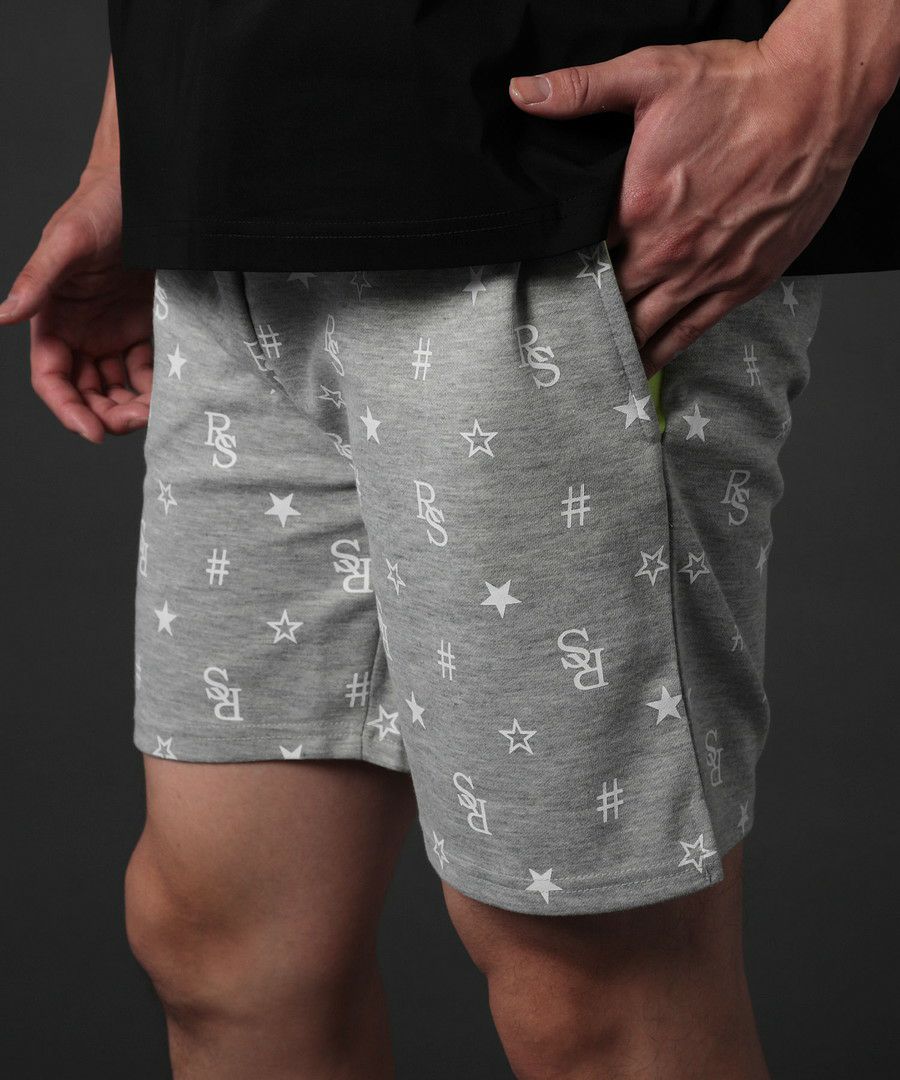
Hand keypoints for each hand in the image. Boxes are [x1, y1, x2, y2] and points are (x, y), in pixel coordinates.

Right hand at [0, 163, 153, 441]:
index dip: (68, 409)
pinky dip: (158, 388)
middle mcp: (83, 334)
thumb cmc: (102, 206)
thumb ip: (37, 280)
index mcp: (54, 320)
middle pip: (88, 393)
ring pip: (120, 390)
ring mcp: (116, 335)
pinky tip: (173, 393)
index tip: (92, 431)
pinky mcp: (147, 331)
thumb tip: (1, 315)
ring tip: (158, 410)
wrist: (151, 191)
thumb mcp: (69, 241)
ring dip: (134, 408)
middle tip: (136, 421)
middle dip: (107, 415)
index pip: (52, 378)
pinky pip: (150, 372)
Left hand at [509, 37, 873, 372]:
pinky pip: (689, 332)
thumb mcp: (652, 73)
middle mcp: (667, 251)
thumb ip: (582, 89)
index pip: (582, 259)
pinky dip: (660, 353)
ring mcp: (705, 273)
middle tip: (554, 341)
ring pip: (645, 326)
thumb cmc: (739, 87)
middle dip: (582, 319)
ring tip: (587, 368)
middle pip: (609, 301)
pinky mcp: (741, 283)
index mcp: (637, 208)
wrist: (816, 101)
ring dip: (616, 344)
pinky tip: (638, 368)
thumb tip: (523, 92)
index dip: (559, 277)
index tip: (538, 294)